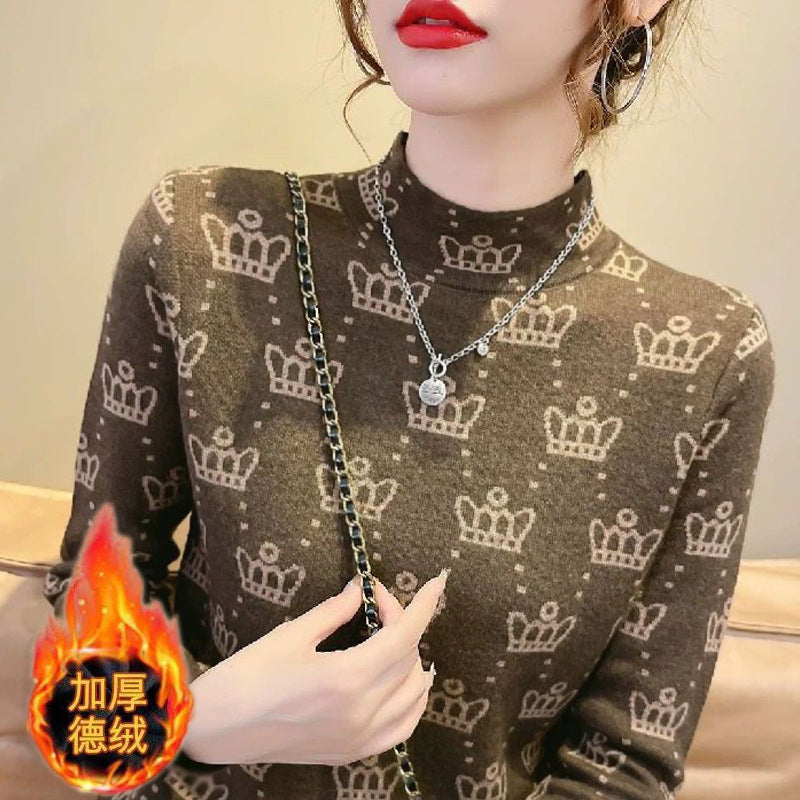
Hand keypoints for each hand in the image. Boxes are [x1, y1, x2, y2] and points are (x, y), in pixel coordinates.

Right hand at [180, 570, 446, 765]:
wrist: (216, 728)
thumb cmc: (248, 675)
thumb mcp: (292, 634)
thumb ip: (335, 612)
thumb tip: (361, 590)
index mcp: (347, 679)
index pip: (404, 636)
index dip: (424, 606)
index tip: (435, 582)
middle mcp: (361, 712)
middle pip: (408, 659)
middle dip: (401, 621)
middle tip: (374, 600)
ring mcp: (359, 738)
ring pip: (413, 694)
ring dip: (412, 660)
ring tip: (393, 635)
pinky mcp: (351, 753)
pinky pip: (402, 728)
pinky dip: (412, 701)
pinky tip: (405, 682)